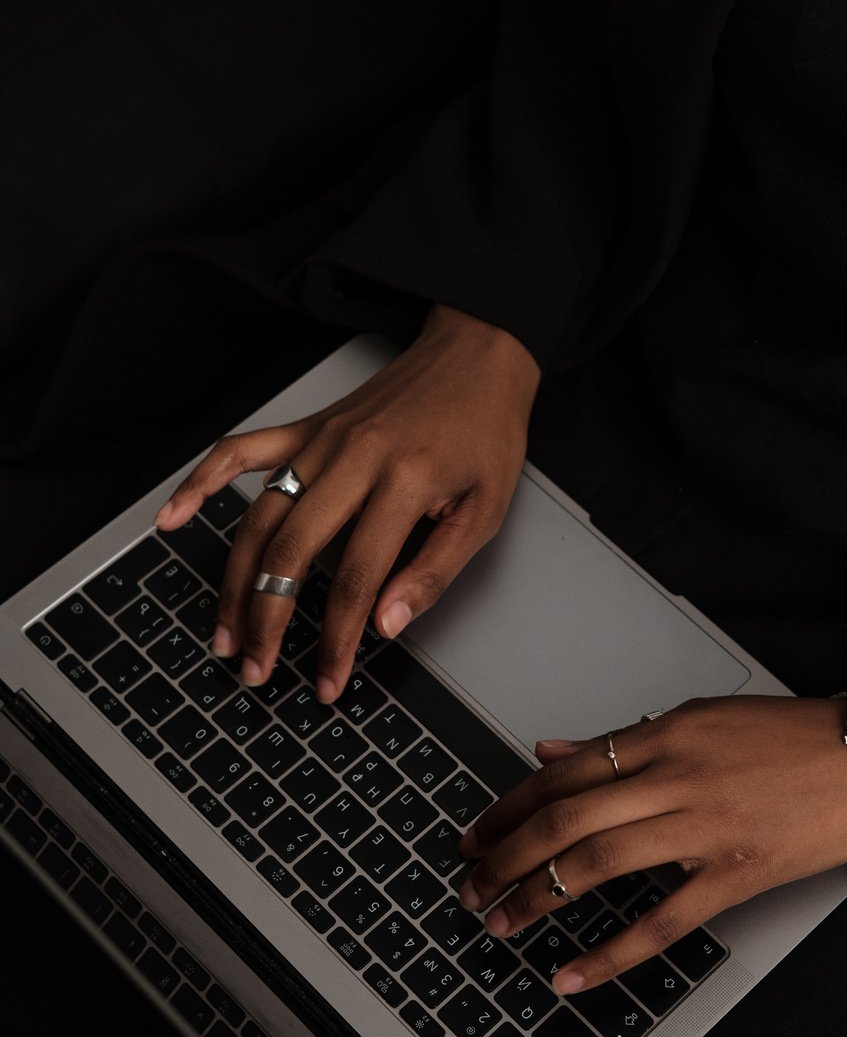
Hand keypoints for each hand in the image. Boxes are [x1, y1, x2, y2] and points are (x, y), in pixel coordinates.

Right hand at [154, 304, 540, 699]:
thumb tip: (386, 624)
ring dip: (233, 581)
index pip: (356, 580)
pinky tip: (173, 517)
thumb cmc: (484, 433)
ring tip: (225, 633)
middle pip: (290, 553)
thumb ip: (434, 571)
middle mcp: (351, 459)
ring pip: (258, 518)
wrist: (477, 355)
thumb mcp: (484, 511)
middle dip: (267, 621)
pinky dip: (200, 482)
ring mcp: (321, 441)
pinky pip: (239, 451)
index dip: (337, 640)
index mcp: (402, 482)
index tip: (328, 681)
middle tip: (257, 669)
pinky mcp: (305, 428)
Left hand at [457, 686, 846, 992]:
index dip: (506, 808)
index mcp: (661, 734)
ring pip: (596, 862)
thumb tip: (551, 749)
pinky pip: (659, 920)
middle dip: (503, 856)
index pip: (561, 773)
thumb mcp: (700, 719)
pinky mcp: (735, 874)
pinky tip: (571, 971)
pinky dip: (608, 952)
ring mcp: (702, 826)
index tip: (474, 835)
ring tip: (501, 922)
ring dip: (536, 896)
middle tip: (469, 887)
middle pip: (563, 818)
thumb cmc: (790, 737)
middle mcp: (673, 775)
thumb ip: (621, 740)